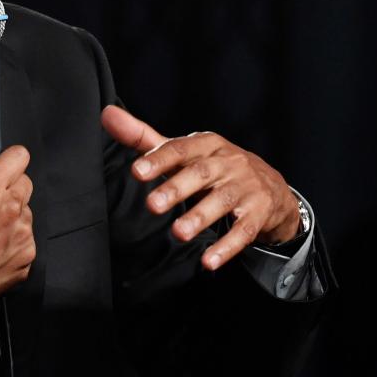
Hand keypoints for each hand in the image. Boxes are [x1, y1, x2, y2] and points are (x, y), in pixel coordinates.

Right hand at [0, 124, 34, 332]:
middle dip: (8, 187)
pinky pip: (27, 239)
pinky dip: (13, 240)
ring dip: (11, 215)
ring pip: (27, 211)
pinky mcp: (26, 260)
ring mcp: (22, 238)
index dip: (7, 159)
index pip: (20, 156)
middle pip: (25, 182)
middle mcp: (11, 212)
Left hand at [101, 105, 299, 270]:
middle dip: (176, 189)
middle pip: (201, 173)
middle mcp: (228, 162)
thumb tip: (107, 115)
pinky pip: (244, 230)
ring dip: (200, 217)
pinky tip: (208, 261)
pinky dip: (227, 246)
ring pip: (223, 201)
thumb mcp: (183, 151)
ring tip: (178, 233)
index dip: (158, 159)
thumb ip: (143, 138)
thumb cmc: (214, 166)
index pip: (179, 149)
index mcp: (206, 144)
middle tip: (152, 205)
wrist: (270, 186)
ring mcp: (246, 187)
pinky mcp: (259, 212)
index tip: (136, 171)